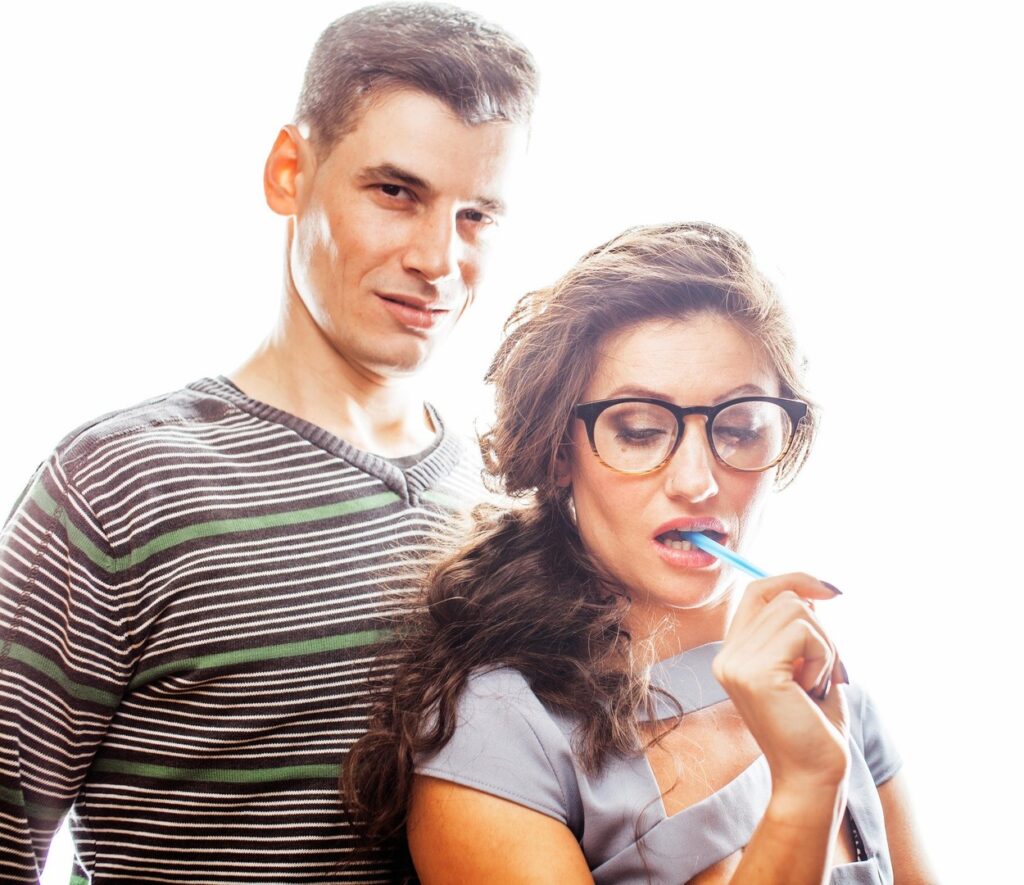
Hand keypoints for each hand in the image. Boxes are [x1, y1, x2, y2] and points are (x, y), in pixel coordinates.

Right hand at [712, 573, 850, 798]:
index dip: (793, 579)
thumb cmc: (816, 726)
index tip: (831, 590)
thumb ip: (800, 629)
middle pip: (784, 597)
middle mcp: (727, 655)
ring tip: (815, 684)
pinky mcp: (756, 673)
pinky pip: (805, 632)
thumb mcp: (807, 666)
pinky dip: (823, 657)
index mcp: (733, 653)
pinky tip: (814, 690)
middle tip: (821, 674)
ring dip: (824, 645)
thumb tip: (812, 591)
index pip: (757, 590)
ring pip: (797, 610)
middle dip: (820, 630)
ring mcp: (737, 663)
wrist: (814, 777)